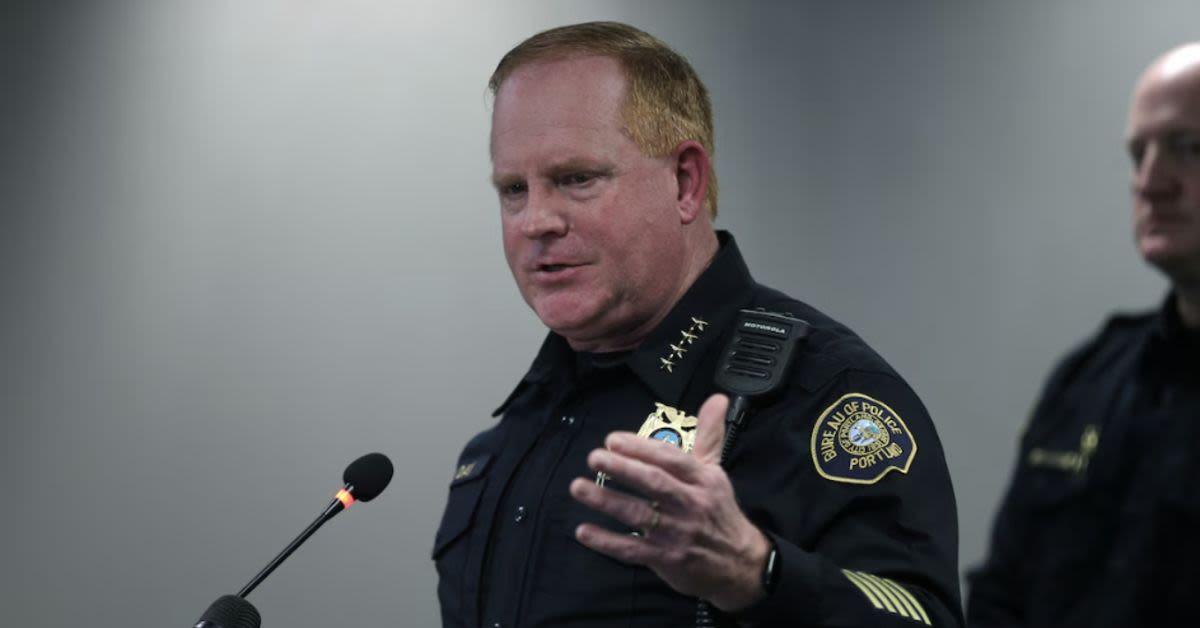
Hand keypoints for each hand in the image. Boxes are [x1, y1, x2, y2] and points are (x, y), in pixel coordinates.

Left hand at [568, 393, 771, 611]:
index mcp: (703, 479)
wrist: (739, 562)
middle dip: (622, 469)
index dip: (641, 448)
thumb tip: (717, 398)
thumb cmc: (719, 510)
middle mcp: (691, 504)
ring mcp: (677, 533)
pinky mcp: (666, 559)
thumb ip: (710, 434)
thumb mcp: (717, 471)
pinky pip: (631, 549)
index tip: (613, 440)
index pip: (670, 459)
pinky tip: (584, 531)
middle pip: (654, 483)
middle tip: (594, 457)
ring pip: (638, 514)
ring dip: (606, 500)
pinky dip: (606, 541)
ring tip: (579, 487)